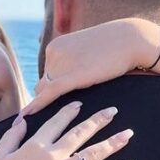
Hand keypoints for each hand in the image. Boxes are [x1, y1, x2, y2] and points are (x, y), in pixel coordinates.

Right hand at [0, 101, 134, 159]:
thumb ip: (11, 137)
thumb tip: (22, 121)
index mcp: (35, 146)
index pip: (56, 123)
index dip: (69, 112)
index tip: (80, 104)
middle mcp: (52, 155)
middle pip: (80, 133)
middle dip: (98, 120)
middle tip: (113, 110)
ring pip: (93, 153)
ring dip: (112, 142)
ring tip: (128, 134)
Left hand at [24, 18, 159, 116]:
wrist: (132, 39)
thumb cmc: (115, 46)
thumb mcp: (87, 50)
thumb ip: (73, 62)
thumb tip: (70, 77)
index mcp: (56, 46)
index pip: (46, 73)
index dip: (49, 88)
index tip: (48, 102)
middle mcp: (54, 53)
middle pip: (43, 82)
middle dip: (46, 97)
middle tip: (40, 116)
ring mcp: (62, 63)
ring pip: (46, 90)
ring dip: (46, 103)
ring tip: (34, 121)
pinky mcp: (73, 75)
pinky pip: (50, 93)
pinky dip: (37, 105)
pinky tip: (27, 116)